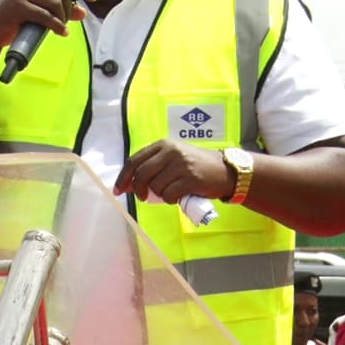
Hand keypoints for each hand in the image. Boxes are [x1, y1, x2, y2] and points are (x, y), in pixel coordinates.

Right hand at [0, 0, 97, 49]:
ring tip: (60, 27)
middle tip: (64, 22)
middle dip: (68, 10)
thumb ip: (61, 9)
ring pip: (57, 3)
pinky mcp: (18, 5)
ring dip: (62, 18)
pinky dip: (57, 26)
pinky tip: (61, 32)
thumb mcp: (41, 11)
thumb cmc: (17, 20)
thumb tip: (83, 11)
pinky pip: (46, 16)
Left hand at [113, 139, 233, 203]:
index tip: (118, 190)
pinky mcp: (190, 179)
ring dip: (160, 195)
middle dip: (138, 189)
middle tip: (143, 197)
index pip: (135, 160)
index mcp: (164, 144)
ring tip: (172, 191)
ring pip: (155, 186)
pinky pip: (168, 195)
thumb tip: (128, 184)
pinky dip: (170, 200)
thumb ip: (153, 167)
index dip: (123, 177)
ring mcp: (181, 164)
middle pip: (142, 174)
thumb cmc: (197, 166)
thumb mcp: (175, 158)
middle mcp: (171, 151)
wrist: (226, 171)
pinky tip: (179, 196)